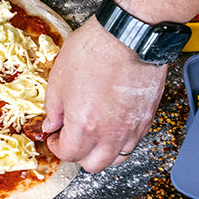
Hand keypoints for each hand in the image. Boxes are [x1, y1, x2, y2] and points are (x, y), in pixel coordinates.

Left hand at [42, 17, 166, 171]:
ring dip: (102, 152)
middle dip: (79, 155)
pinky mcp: (147, 117)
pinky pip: (134, 142)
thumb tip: (51, 124)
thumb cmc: (95, 50)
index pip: (69, 154)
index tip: (55, 138)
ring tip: (93, 136)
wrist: (130, 34)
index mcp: (85, 126)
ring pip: (118, 158)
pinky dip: (121, 142)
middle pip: (94, 165)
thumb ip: (53, 108)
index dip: (57, 147)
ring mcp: (132, 127)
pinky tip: (112, 126)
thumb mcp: (59, 79)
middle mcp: (111, 133)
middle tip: (72, 139)